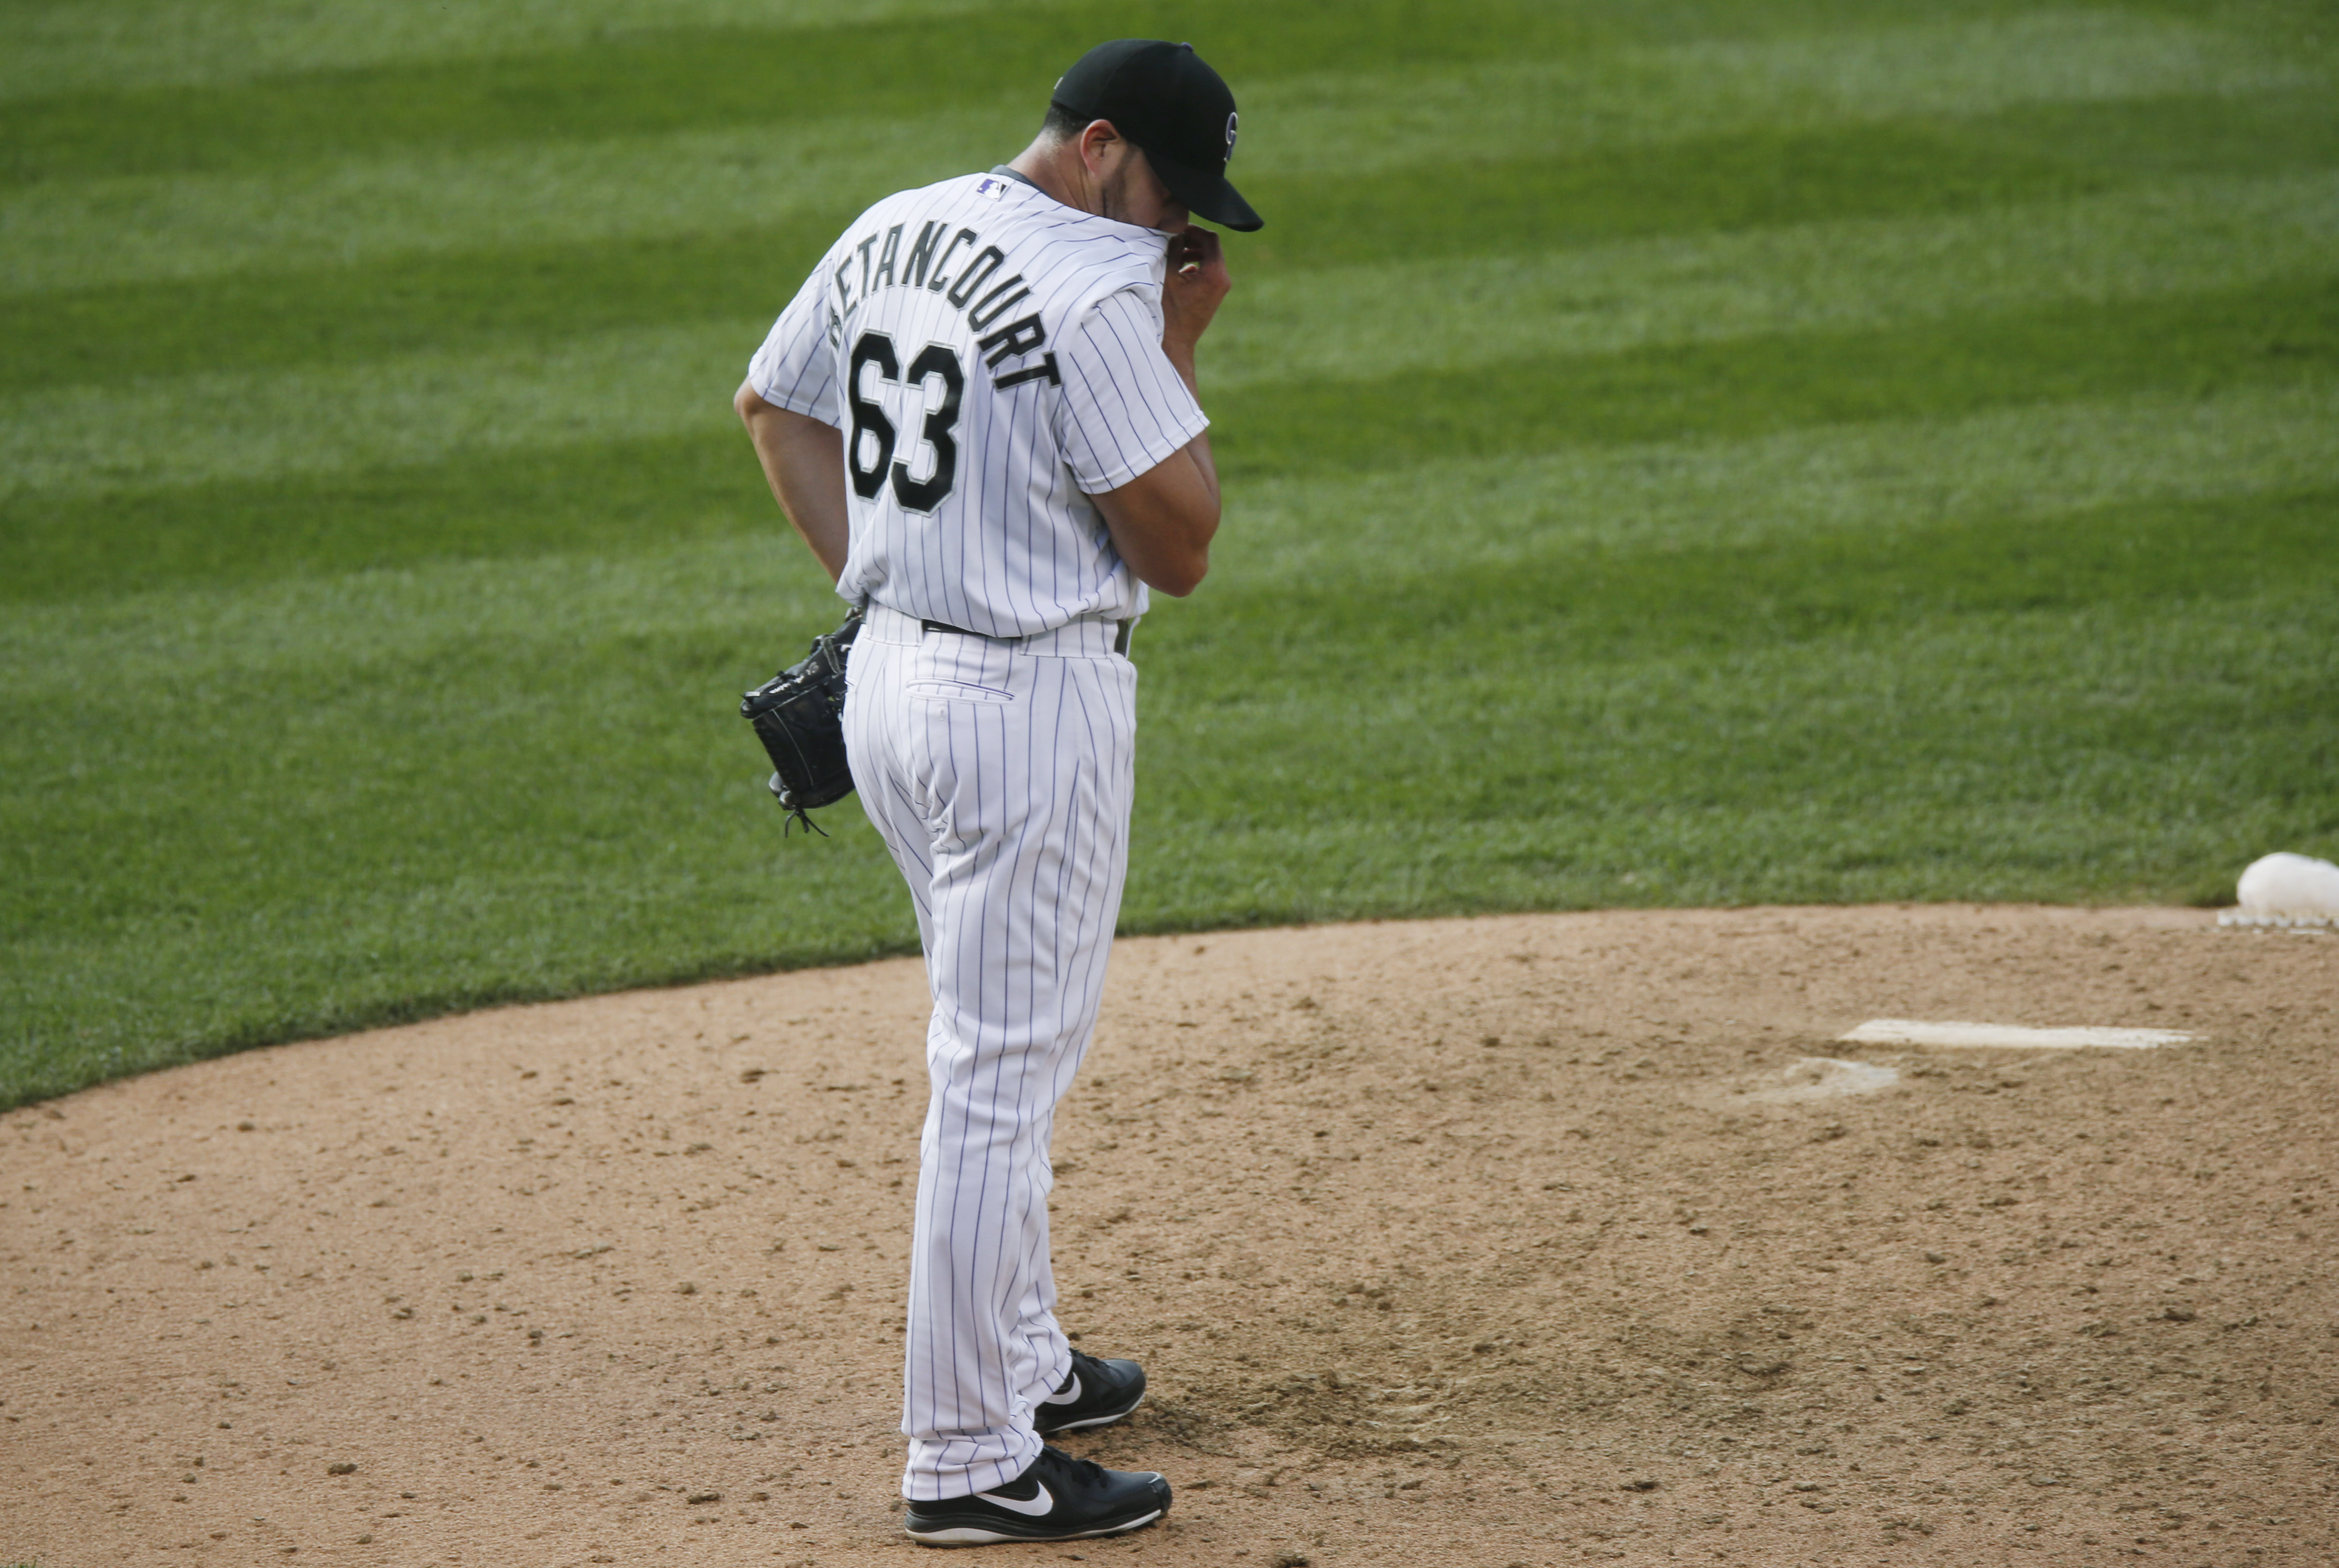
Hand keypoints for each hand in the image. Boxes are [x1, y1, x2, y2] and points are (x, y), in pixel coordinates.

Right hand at [1161, 226, 1229, 366]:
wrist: (1175, 344)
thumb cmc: (1168, 312)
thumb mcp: (1167, 275)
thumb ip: (1173, 250)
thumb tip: (1176, 232)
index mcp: (1215, 274)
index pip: (1211, 239)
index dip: (1193, 230)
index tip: (1177, 230)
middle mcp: (1223, 280)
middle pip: (1212, 248)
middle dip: (1192, 241)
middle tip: (1173, 240)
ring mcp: (1220, 289)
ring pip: (1209, 259)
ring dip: (1192, 253)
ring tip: (1174, 255)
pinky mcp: (1214, 295)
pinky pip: (1208, 272)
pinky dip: (1195, 266)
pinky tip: (1178, 271)